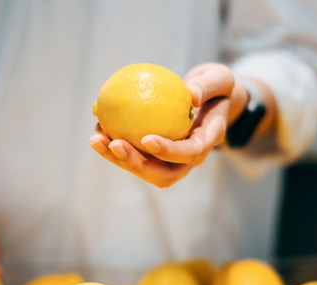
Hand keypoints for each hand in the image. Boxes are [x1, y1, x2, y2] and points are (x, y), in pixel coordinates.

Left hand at [89, 63, 238, 187]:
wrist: (213, 102)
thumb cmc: (217, 87)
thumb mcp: (220, 78)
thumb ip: (207, 86)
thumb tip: (191, 95)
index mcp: (207, 141)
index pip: (189, 153)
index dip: (168, 151)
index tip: (146, 139)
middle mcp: (189, 158)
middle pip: (163, 174)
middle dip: (136, 164)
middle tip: (114, 144)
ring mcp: (172, 160)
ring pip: (145, 170)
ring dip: (118, 159)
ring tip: (96, 139)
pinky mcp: (156, 156)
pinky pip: (135, 155)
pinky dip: (114, 146)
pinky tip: (97, 128)